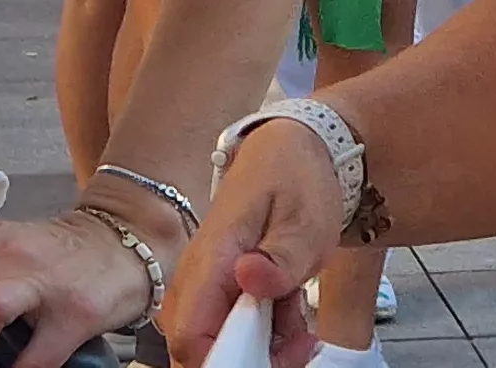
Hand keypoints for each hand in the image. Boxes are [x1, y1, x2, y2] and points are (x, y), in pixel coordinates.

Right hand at [166, 124, 339, 367]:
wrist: (294, 148)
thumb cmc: (298, 179)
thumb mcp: (306, 219)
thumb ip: (281, 257)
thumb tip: (248, 279)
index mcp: (213, 257)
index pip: (189, 333)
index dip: (220, 362)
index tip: (265, 362)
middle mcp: (199, 275)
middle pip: (195, 346)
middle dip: (244, 360)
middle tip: (296, 347)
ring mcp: (208, 283)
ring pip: (215, 341)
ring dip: (261, 349)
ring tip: (302, 330)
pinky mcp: (222, 287)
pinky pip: (231, 328)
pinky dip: (265, 336)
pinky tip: (293, 318)